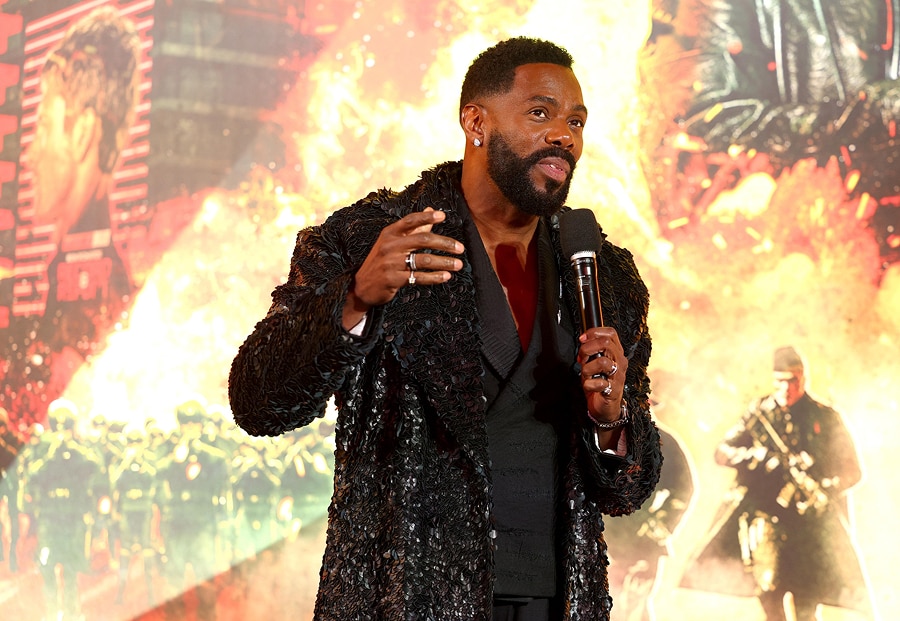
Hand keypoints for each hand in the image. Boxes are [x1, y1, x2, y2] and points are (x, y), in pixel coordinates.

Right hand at [343, 208, 464, 327]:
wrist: (362, 286)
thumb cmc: (382, 261)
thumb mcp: (393, 242)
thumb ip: (414, 227)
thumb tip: (431, 209)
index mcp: (390, 233)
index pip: (410, 221)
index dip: (427, 218)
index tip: (443, 216)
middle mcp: (390, 246)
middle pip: (422, 240)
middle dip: (444, 244)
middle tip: (460, 248)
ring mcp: (391, 263)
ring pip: (424, 260)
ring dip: (444, 263)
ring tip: (458, 265)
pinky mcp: (393, 279)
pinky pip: (419, 277)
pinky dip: (435, 277)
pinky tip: (446, 276)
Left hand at [578, 326, 627, 422]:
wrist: (605, 407)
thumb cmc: (599, 383)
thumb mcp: (593, 363)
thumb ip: (590, 351)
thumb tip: (583, 340)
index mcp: (616, 353)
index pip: (611, 333)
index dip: (594, 332)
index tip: (582, 339)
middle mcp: (620, 362)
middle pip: (606, 342)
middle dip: (587, 349)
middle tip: (583, 359)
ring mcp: (618, 376)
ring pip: (602, 362)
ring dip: (587, 368)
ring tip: (587, 375)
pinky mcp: (613, 390)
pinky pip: (599, 383)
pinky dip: (589, 385)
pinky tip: (590, 387)